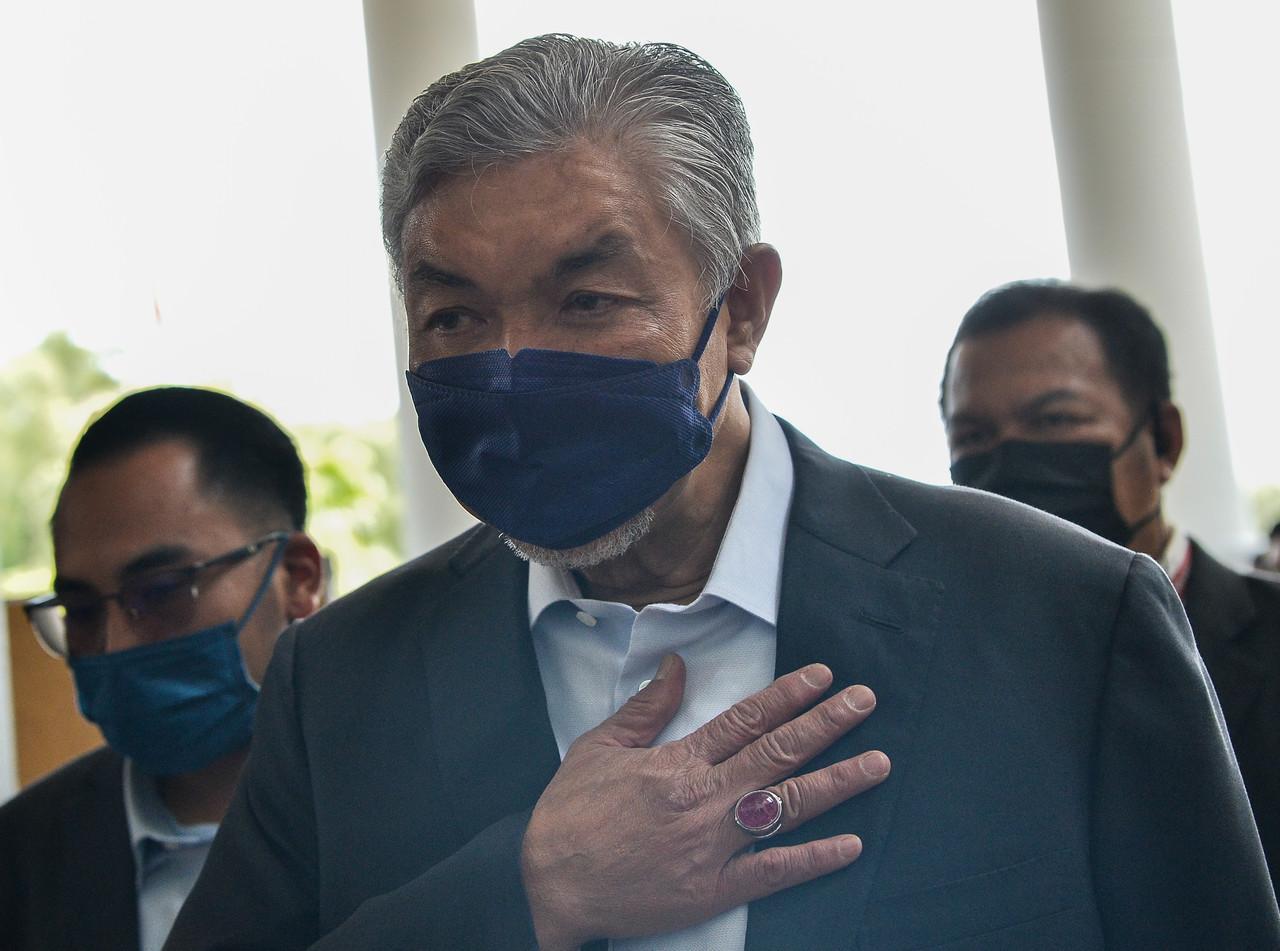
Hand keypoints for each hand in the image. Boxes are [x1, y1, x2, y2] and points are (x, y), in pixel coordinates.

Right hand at [520, 655, 888, 948]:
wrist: (550, 886)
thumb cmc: (570, 816)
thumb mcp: (599, 748)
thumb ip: (646, 709)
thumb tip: (675, 666)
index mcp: (677, 762)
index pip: (746, 720)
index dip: (788, 695)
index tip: (822, 676)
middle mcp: (704, 799)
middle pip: (778, 754)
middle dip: (826, 724)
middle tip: (864, 702)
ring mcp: (713, 847)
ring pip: (787, 808)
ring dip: (836, 783)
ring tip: (877, 762)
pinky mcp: (714, 890)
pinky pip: (774, 873)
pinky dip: (814, 860)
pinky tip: (850, 845)